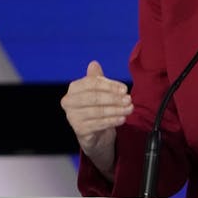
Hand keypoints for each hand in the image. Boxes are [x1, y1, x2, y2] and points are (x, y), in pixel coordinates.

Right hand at [60, 60, 131, 178]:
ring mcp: (72, 117)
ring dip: (116, 110)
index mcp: (73, 89)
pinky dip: (112, 121)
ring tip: (129, 109)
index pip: (91, 83)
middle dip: (114, 98)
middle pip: (94, 97)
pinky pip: (98, 124)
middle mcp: (69, 102)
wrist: (95, 134)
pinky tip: (122, 118)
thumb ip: (96, 78)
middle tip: (128, 99)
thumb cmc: (96, 108)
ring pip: (97, 111)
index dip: (109, 85)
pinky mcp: (79, 130)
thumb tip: (94, 64)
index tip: (124, 89)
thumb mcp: (98, 91)